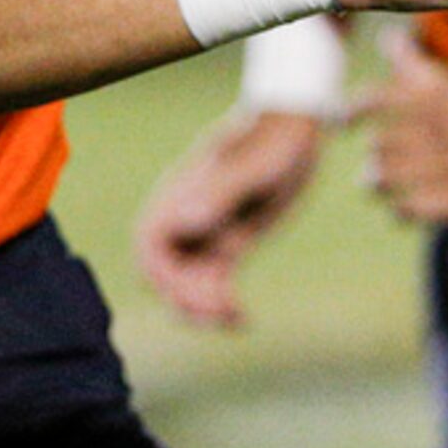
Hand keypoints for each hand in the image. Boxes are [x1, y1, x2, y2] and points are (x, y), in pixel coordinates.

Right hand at [134, 109, 326, 327]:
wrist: (296, 128)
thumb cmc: (274, 138)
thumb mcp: (255, 165)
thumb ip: (220, 191)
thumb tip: (185, 220)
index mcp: (181, 194)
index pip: (151, 246)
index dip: (164, 275)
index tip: (195, 290)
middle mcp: (188, 216)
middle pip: (166, 272)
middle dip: (186, 299)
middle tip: (222, 312)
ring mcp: (208, 231)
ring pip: (189, 283)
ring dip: (204, 307)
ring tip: (236, 318)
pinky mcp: (230, 242)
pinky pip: (215, 281)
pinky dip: (223, 303)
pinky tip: (245, 318)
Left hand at [359, 33, 447, 226]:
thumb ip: (432, 75)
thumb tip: (391, 44)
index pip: (388, 94)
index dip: (360, 105)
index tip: (343, 112)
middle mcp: (446, 129)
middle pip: (387, 136)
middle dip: (371, 143)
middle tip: (363, 148)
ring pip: (393, 172)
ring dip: (377, 176)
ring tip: (369, 179)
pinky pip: (413, 207)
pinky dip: (399, 208)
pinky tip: (397, 210)